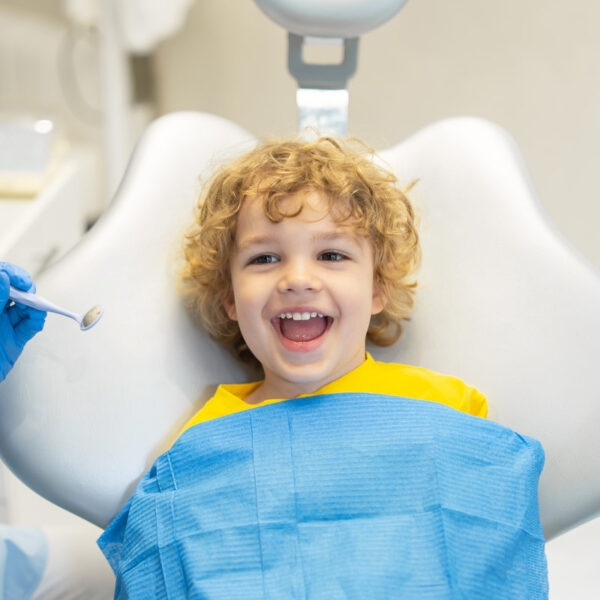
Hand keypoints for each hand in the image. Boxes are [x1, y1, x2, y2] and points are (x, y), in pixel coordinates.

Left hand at [0, 262, 45, 382]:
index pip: (2, 279)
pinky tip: (35, 321)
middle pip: (17, 293)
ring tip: (36, 310)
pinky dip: (36, 322)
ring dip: (34, 308)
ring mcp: (4, 325)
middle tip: (30, 295)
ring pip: (26, 309)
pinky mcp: (14, 340)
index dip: (12, 275)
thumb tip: (3, 277)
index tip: (20, 281)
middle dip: (27, 292)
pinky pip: (29, 327)